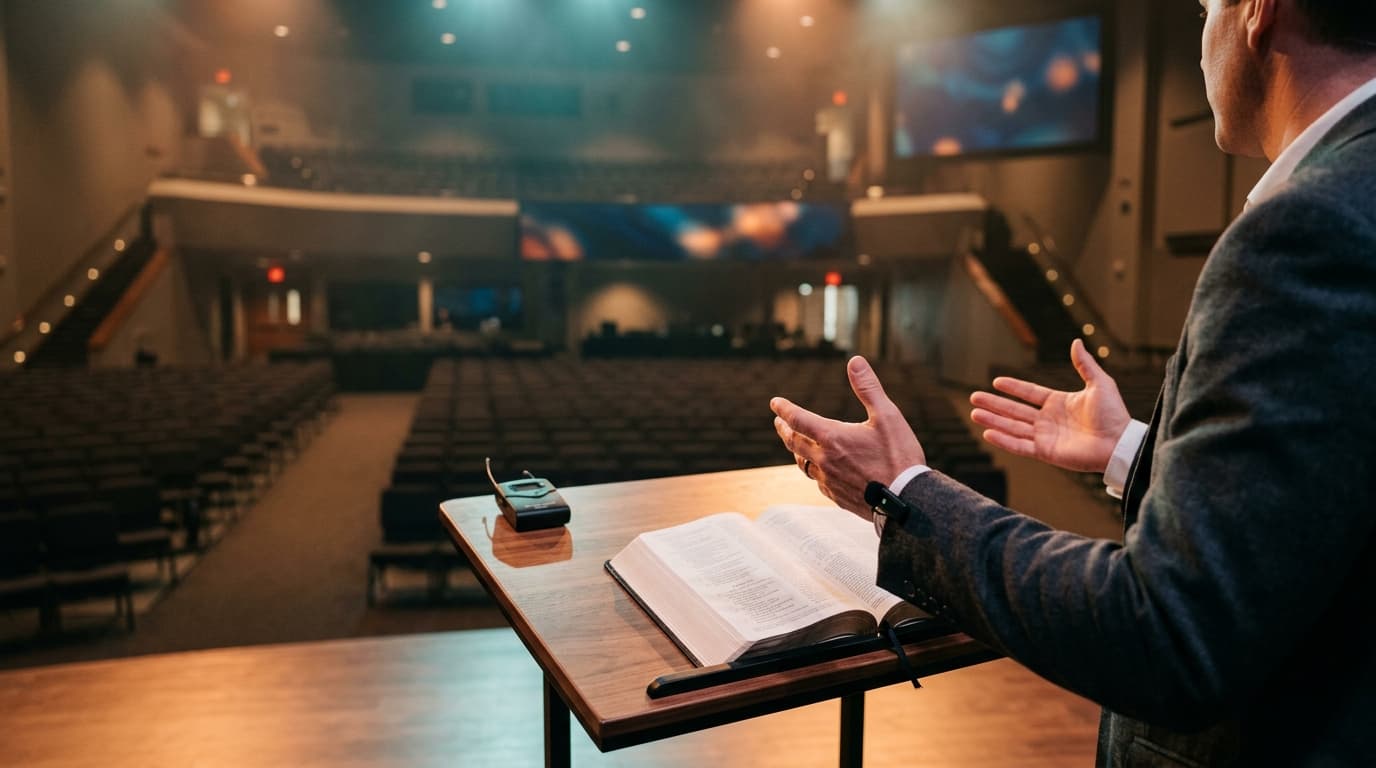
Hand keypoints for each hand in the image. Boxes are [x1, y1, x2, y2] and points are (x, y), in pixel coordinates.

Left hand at [771, 356, 925, 517]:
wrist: (907, 501)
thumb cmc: (899, 456)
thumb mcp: (888, 416)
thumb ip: (868, 388)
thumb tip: (855, 361)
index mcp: (832, 438)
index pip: (798, 419)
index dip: (784, 409)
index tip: (774, 403)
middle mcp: (824, 460)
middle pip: (794, 442)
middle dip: (784, 429)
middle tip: (778, 421)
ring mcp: (829, 481)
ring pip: (803, 464)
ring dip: (796, 451)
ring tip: (795, 444)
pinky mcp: (837, 497)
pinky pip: (818, 482)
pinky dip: (814, 471)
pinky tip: (819, 471)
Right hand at [969, 339, 1129, 473]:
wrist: (1119, 442)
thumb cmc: (1114, 414)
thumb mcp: (1100, 384)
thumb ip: (1085, 364)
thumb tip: (1077, 341)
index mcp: (1058, 403)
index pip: (1029, 393)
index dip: (1013, 387)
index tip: (996, 381)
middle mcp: (1048, 420)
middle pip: (1015, 410)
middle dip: (994, 404)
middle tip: (974, 398)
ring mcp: (1045, 437)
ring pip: (1013, 427)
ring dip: (993, 420)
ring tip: (974, 414)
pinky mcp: (1045, 452)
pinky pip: (1020, 445)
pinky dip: (1004, 440)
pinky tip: (988, 433)